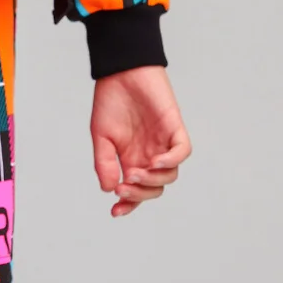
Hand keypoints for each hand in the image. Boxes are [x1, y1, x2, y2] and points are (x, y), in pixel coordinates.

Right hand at [91, 65, 190, 217]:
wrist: (120, 71)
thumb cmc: (111, 100)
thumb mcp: (100, 135)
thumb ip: (105, 162)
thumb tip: (109, 190)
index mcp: (132, 158)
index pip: (136, 190)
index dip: (128, 204)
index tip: (115, 212)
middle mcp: (150, 155)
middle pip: (155, 188)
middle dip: (140, 194)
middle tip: (123, 186)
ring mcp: (164, 143)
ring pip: (170, 175)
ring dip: (153, 180)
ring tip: (134, 171)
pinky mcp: (174, 128)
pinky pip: (181, 152)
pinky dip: (171, 161)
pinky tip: (154, 161)